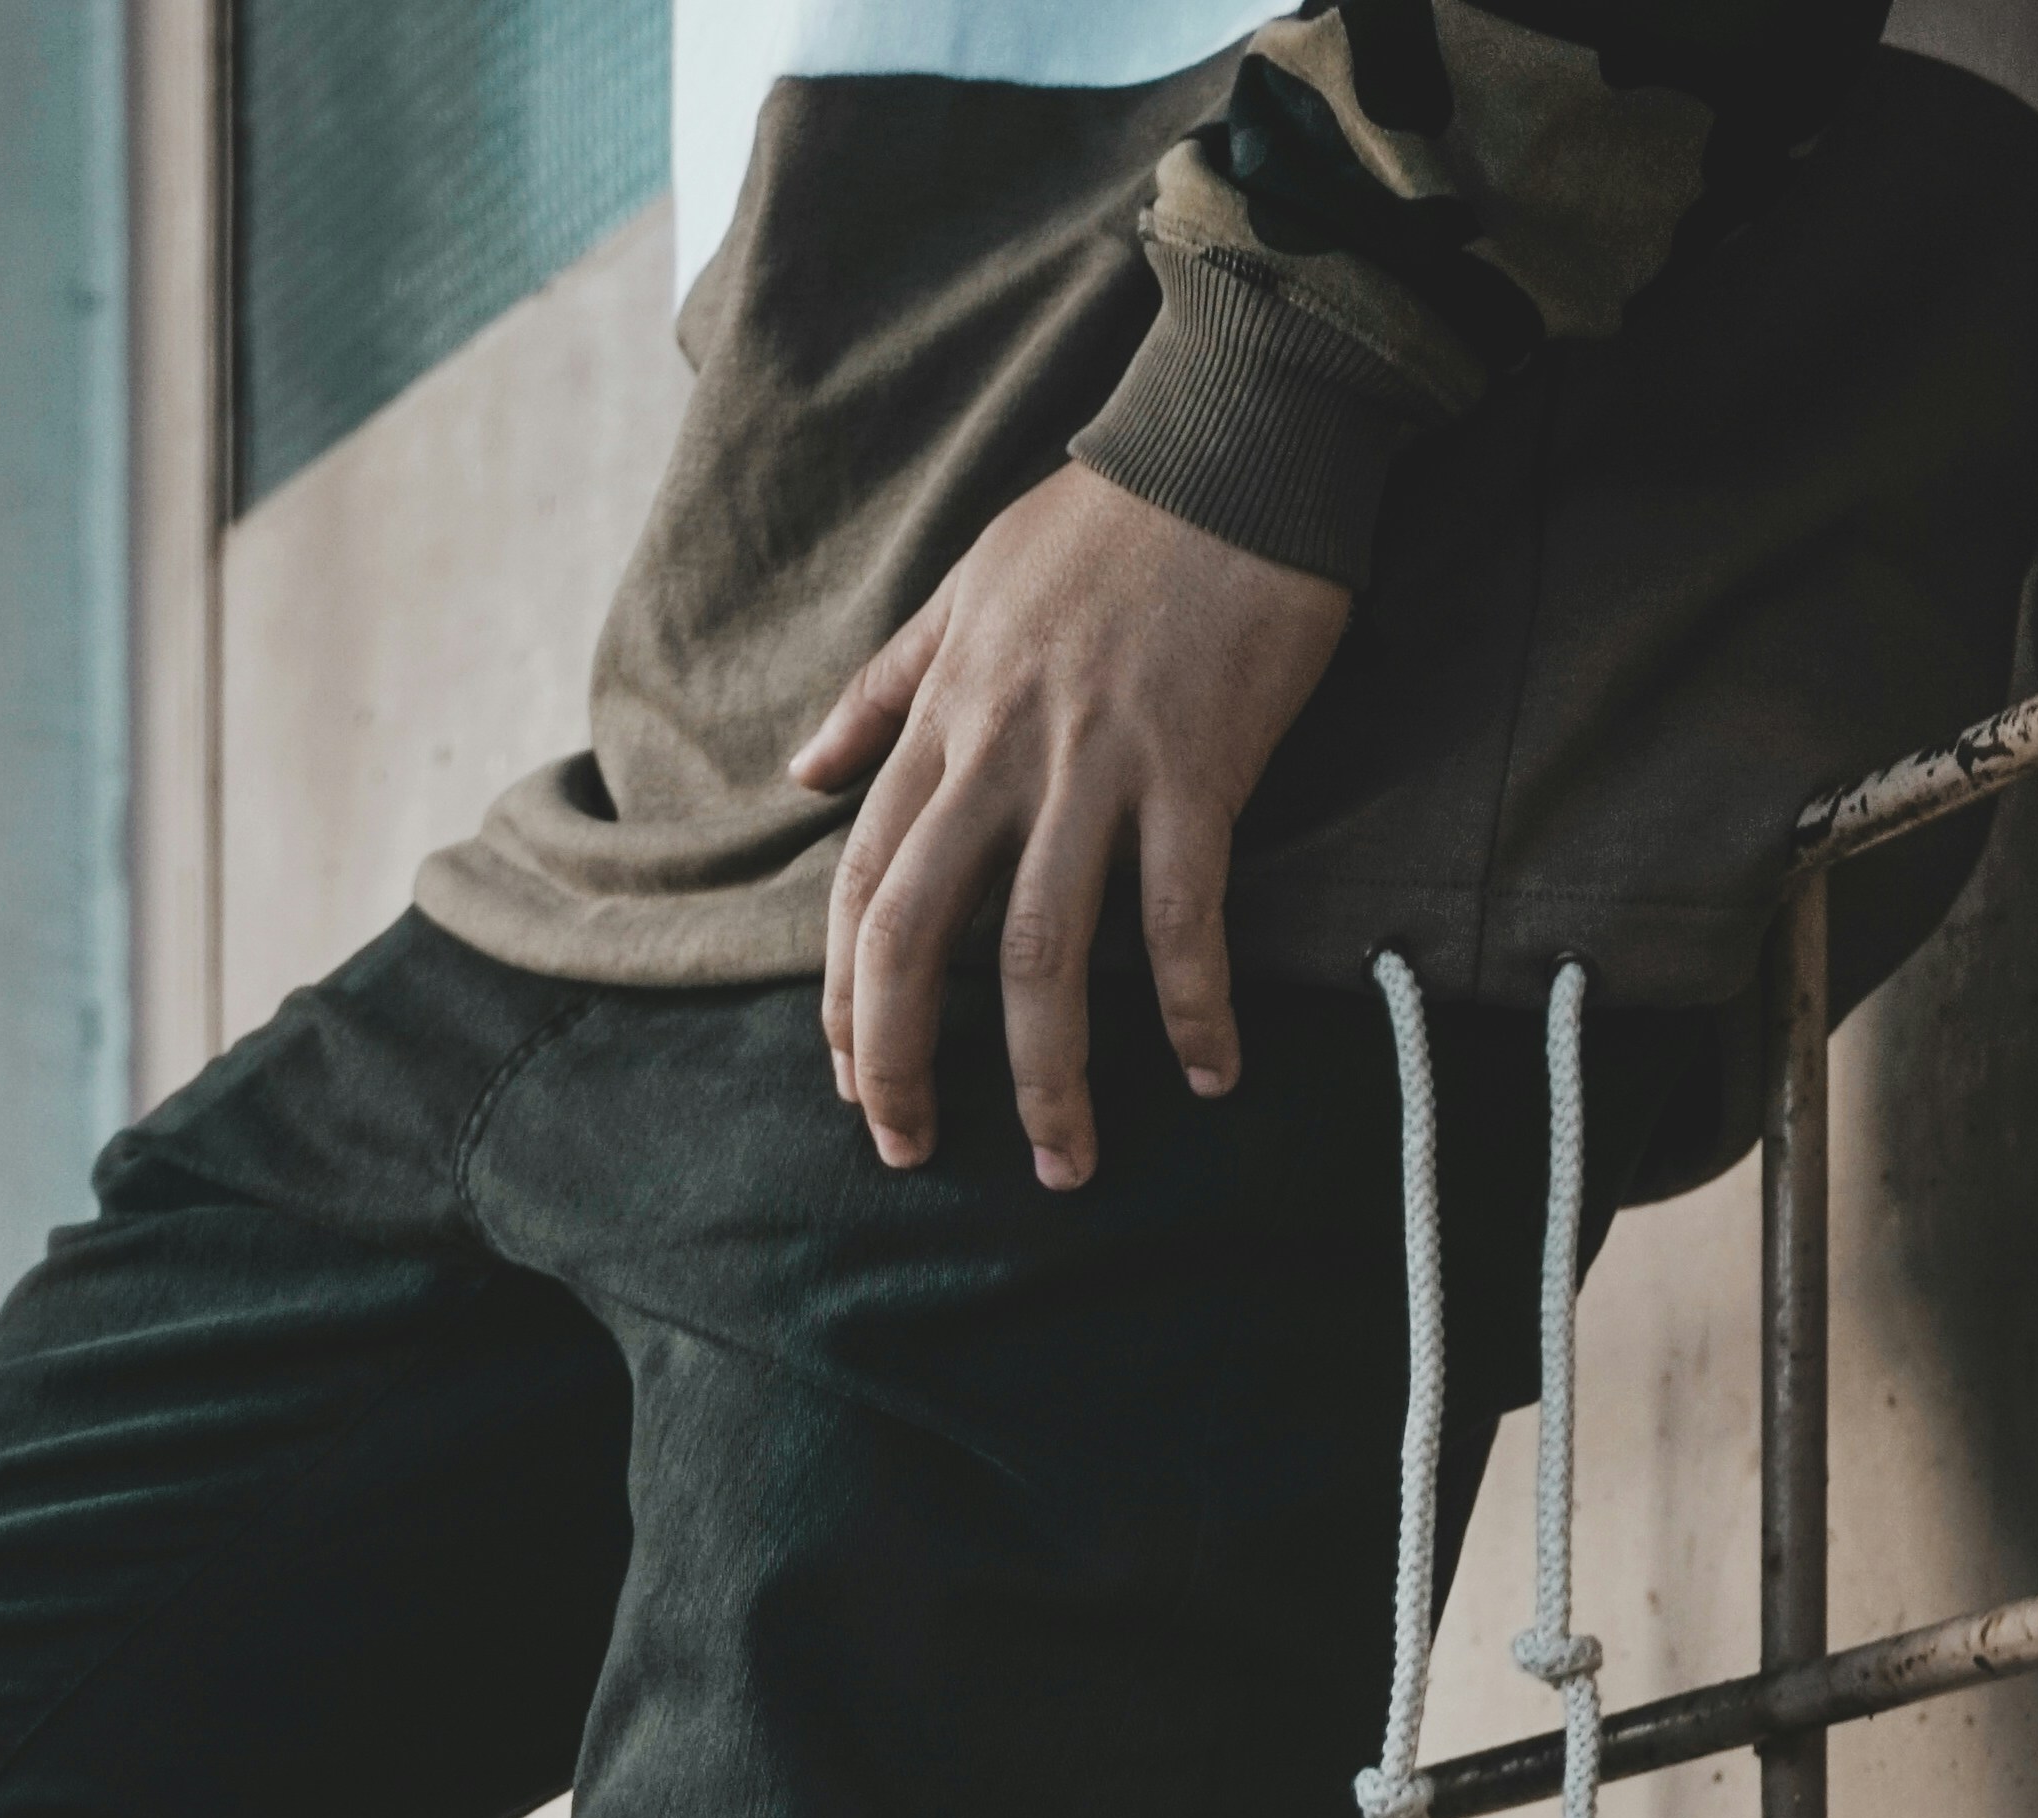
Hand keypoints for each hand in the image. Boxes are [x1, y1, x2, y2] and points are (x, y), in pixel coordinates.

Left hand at [788, 467, 1347, 1187]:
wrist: (1235, 436)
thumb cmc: (1106, 516)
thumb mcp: (965, 586)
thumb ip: (884, 689)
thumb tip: (802, 772)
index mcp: (947, 717)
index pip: (864, 882)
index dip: (847, 997)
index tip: (854, 1081)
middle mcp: (1003, 752)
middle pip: (921, 935)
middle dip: (903, 1060)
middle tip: (910, 1153)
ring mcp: (1099, 764)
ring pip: (1042, 953)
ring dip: (1048, 1078)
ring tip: (1064, 1163)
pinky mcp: (1199, 769)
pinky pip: (1182, 917)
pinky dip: (1193, 1007)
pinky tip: (1208, 1075)